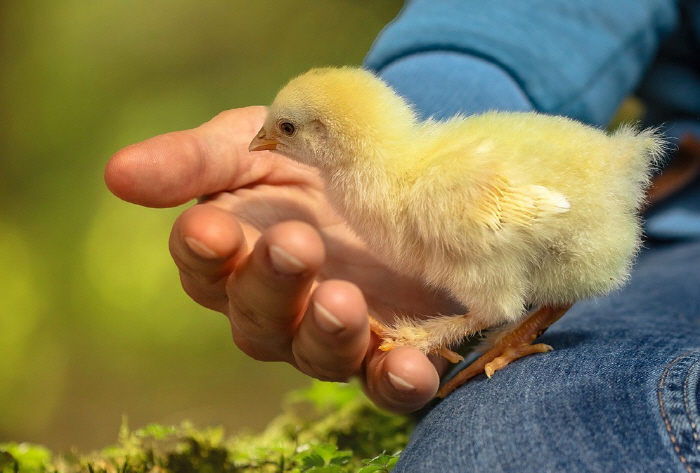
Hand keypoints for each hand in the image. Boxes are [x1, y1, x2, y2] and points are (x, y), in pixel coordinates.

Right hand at [105, 106, 461, 412]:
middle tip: (295, 244)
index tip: (212, 228)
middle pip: (257, 317)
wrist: (393, 170)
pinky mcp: (390, 347)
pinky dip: (397, 380)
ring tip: (343, 301)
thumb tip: (116, 174)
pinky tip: (410, 367)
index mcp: (236, 254)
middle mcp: (276, 306)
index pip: (204, 265)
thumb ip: (195, 160)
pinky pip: (387, 382)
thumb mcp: (254, 142)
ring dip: (328, 334)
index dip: (205, 251)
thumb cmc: (307, 154)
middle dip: (271, 284)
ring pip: (316, 354)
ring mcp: (332, 332)